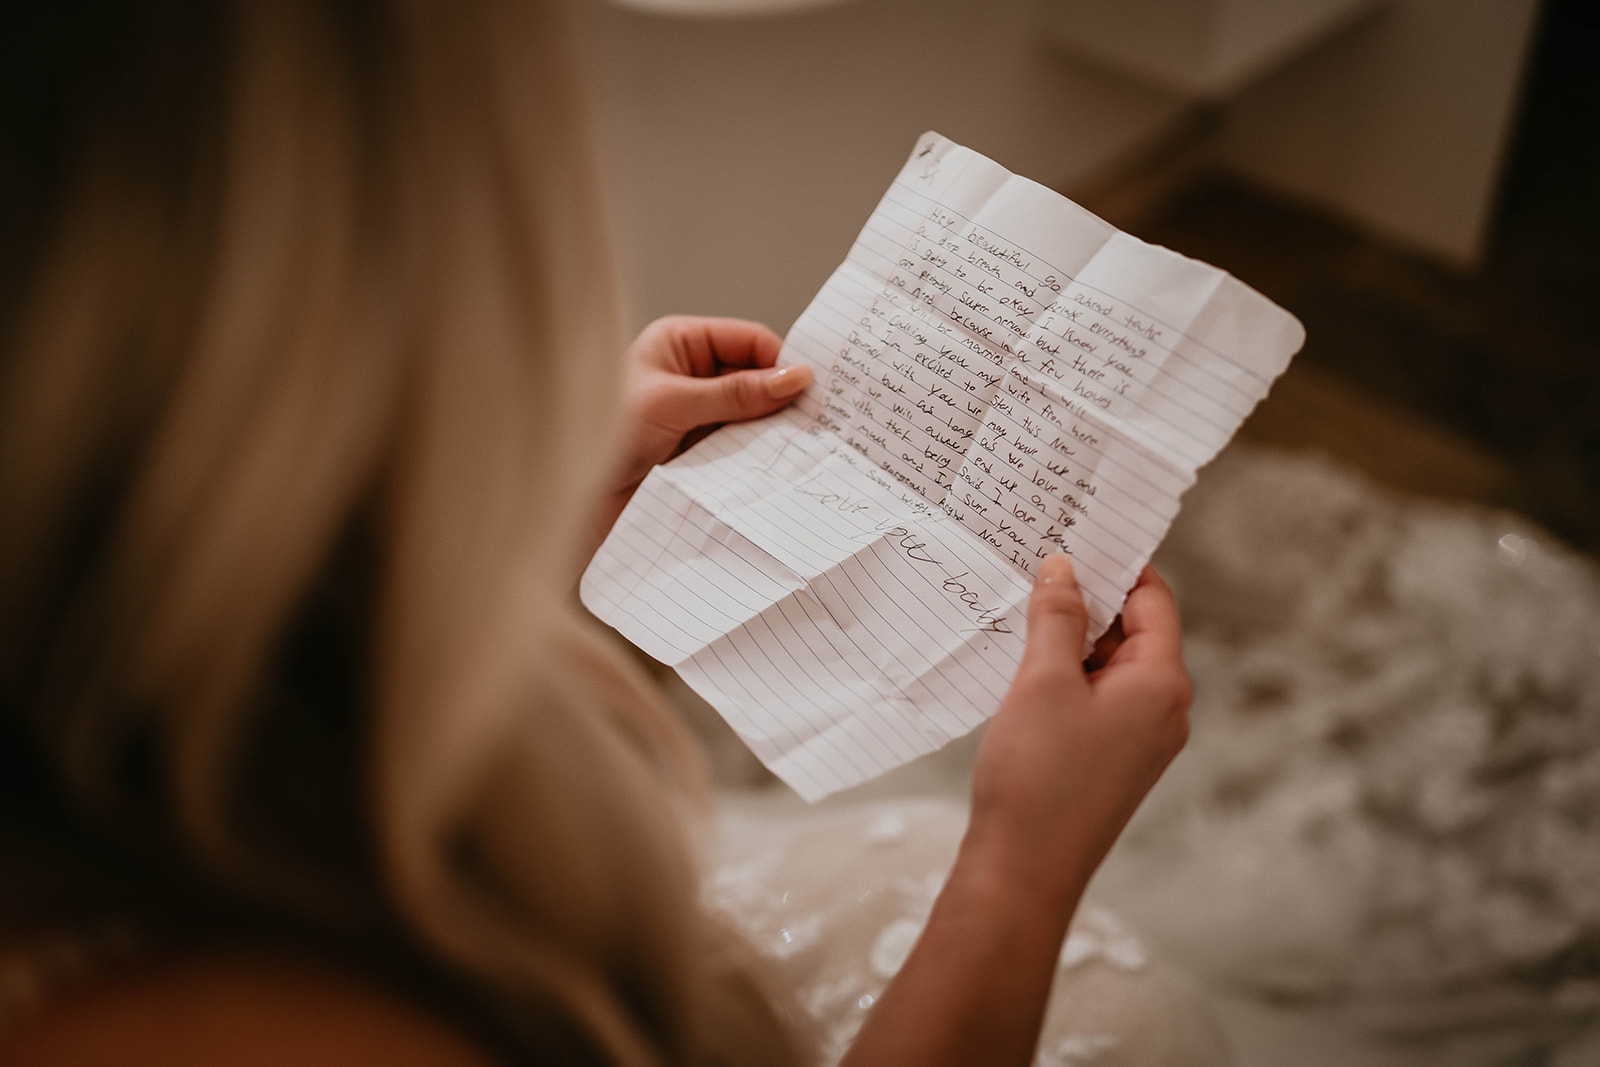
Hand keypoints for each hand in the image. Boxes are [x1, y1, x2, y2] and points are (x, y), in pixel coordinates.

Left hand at [591, 316, 811, 543]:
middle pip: (756, 381)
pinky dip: (758, 460)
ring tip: (800, 450)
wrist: (570, 499)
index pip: (749, 342)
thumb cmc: (600, 436)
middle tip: (818, 423)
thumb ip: (735, 393)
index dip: (781, 363)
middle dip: (781, 401)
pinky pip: (741, 452)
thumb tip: (794, 379)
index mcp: (680, 345)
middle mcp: (690, 378)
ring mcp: (697, 419)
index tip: (811, 390)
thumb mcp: (671, 404)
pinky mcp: (699, 457)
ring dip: (771, 435)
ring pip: (752, 420)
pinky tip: (775, 470)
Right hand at [965, 555, 1191, 903]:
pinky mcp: (1111, 761)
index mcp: (1162, 683)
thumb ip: (1057, 616)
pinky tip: (1023, 667)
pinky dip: (1065, 676)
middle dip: (1087, 599)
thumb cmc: (1038, 777)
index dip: (1117, 563)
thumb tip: (1064, 568)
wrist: (1023, 871)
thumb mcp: (1042, 681)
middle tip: (1037, 566)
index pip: (1153, 599)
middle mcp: (1163, 710)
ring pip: (1110, 666)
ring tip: (1021, 613)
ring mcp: (1139, 739)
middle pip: (1134, 631)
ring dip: (1071, 639)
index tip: (1076, 533)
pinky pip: (1096, 699)